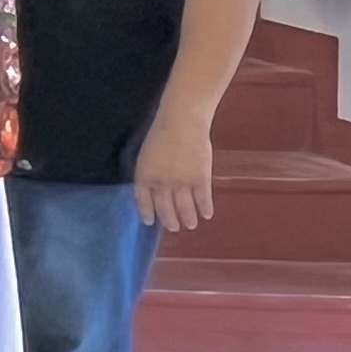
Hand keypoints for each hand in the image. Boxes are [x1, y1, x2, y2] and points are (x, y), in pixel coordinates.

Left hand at [133, 106, 217, 232]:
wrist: (182, 123)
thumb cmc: (161, 133)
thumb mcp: (147, 154)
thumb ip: (151, 171)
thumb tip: (155, 187)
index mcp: (145, 176)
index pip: (143, 200)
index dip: (147, 212)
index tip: (150, 222)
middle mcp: (162, 184)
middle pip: (165, 208)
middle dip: (169, 220)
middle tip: (174, 227)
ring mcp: (182, 184)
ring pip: (185, 208)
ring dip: (188, 218)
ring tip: (190, 225)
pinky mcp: (200, 180)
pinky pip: (203, 200)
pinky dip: (205, 208)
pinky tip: (207, 215)